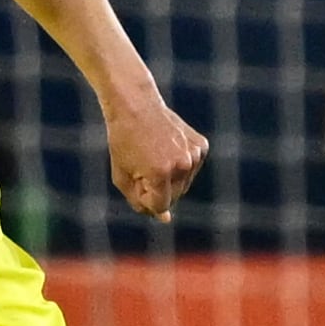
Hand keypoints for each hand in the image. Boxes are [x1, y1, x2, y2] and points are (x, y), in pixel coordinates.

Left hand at [107, 85, 208, 220]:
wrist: (136, 106)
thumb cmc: (124, 142)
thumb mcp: (123, 177)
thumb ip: (140, 202)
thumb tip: (166, 219)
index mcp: (160, 173)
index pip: (160, 206)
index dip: (146, 197)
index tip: (136, 177)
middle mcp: (183, 165)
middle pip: (175, 197)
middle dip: (159, 189)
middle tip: (144, 164)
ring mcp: (195, 154)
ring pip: (185, 184)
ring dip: (170, 178)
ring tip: (156, 154)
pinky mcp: (202, 146)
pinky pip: (192, 169)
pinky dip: (181, 165)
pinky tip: (169, 148)